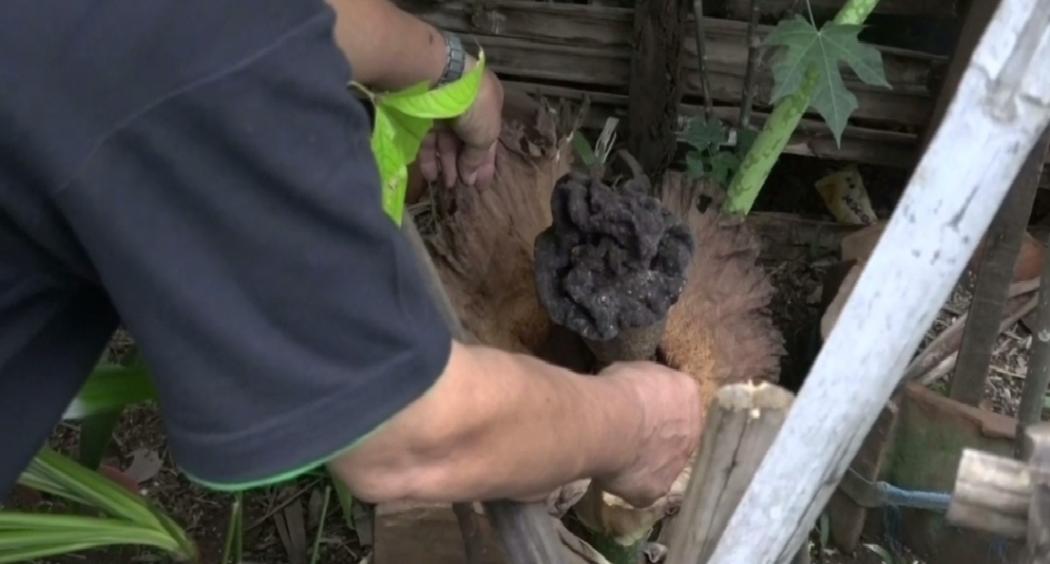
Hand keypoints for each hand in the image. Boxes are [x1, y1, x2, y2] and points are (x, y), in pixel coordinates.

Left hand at [418, 63, 502, 188]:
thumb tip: (470, 177)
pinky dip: (429, 158)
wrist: (440, 81)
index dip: (485, 164)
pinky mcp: (420, 115)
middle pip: (465, 142)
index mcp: (488, 106)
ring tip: (447, 185)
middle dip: (464, 166)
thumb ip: (478, 158)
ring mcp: (442, 111)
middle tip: (462, 188)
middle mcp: (466, 107)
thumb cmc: (474, 106)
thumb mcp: (486, 134)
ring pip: (445, 142)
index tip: (481, 186)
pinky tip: (431, 176)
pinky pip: (426, 140)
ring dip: (447, 165)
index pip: (488, 139)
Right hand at [594, 362, 701, 507]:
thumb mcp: (634, 371)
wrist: (612, 422)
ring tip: (619, 456)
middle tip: (631, 436)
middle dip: (657, 438)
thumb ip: (645, 385)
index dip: (659, 408)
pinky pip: (642, 489)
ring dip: (645, 463)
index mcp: (688, 394)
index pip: (679, 403)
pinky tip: (612, 474)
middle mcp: (693, 431)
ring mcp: (678, 464)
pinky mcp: (657, 489)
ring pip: (662, 465)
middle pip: (677, 437)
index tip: (641, 411)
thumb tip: (638, 394)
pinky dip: (628, 484)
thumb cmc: (620, 388)